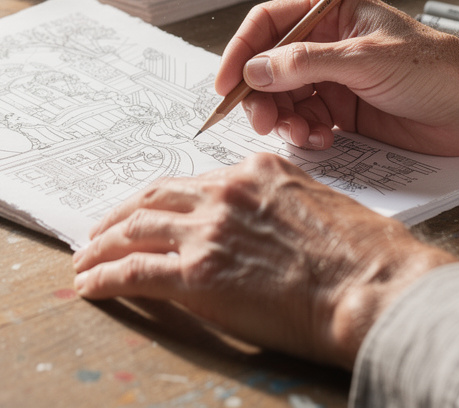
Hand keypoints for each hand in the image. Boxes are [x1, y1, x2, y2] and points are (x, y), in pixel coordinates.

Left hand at [72, 153, 453, 368]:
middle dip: (120, 214)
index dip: (164, 198)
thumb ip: (284, 205)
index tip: (150, 211)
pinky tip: (89, 285)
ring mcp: (208, 230)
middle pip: (153, 195)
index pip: (194, 181)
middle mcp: (226, 191)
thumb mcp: (324, 205)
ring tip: (84, 259)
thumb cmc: (369, 257)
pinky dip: (104, 276)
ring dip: (101, 244)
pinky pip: (133, 271)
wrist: (374, 287)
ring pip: (134, 228)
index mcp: (257, 171)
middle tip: (100, 230)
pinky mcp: (198, 274)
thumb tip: (269, 225)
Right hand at [218, 0, 458, 155]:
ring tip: (303, 134)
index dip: (241, 50)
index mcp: (332, 11)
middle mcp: (327, 42)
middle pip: (269, 65)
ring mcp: (335, 78)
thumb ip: (306, 63)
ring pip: (285, 98)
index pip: (269, 23)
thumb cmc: (435, 68)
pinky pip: (307, 122)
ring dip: (285, 119)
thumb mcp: (364, 59)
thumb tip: (255, 70)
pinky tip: (322, 141)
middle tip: (265, 122)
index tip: (226, 84)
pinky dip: (306, 134)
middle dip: (262, 95)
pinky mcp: (345, 112)